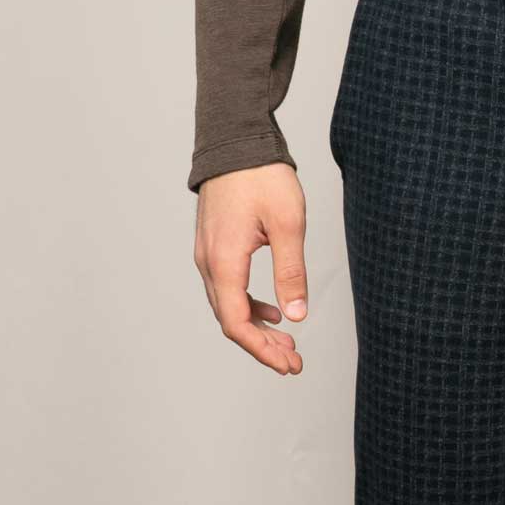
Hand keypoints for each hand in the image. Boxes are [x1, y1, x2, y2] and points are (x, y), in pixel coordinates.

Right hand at [194, 163, 307, 374]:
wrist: (235, 139)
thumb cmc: (261, 176)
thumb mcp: (288, 224)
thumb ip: (291, 272)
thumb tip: (296, 316)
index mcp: (224, 262)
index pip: (236, 323)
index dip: (262, 350)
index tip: (288, 365)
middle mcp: (209, 262)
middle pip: (231, 320)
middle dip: (263, 346)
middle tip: (294, 363)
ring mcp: (208, 254)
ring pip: (228, 306)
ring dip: (257, 328)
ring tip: (288, 343)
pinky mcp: (214, 247)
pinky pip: (228, 288)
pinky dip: (250, 306)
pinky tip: (274, 311)